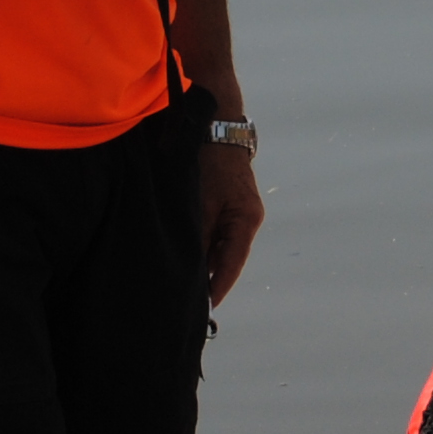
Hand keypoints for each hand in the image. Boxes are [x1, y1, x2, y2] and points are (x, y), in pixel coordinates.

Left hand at [198, 142, 264, 308]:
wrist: (215, 125)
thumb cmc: (209, 162)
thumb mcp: (200, 202)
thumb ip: (198, 236)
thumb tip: (191, 267)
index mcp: (246, 220)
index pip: (231, 264)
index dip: (218, 288)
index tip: (206, 308)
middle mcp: (247, 219)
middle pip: (227, 258)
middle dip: (209, 278)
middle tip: (190, 302)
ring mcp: (239, 212)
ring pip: (220, 246)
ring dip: (204, 262)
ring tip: (185, 283)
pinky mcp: (229, 205)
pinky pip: (216, 233)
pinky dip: (203, 245)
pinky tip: (186, 255)